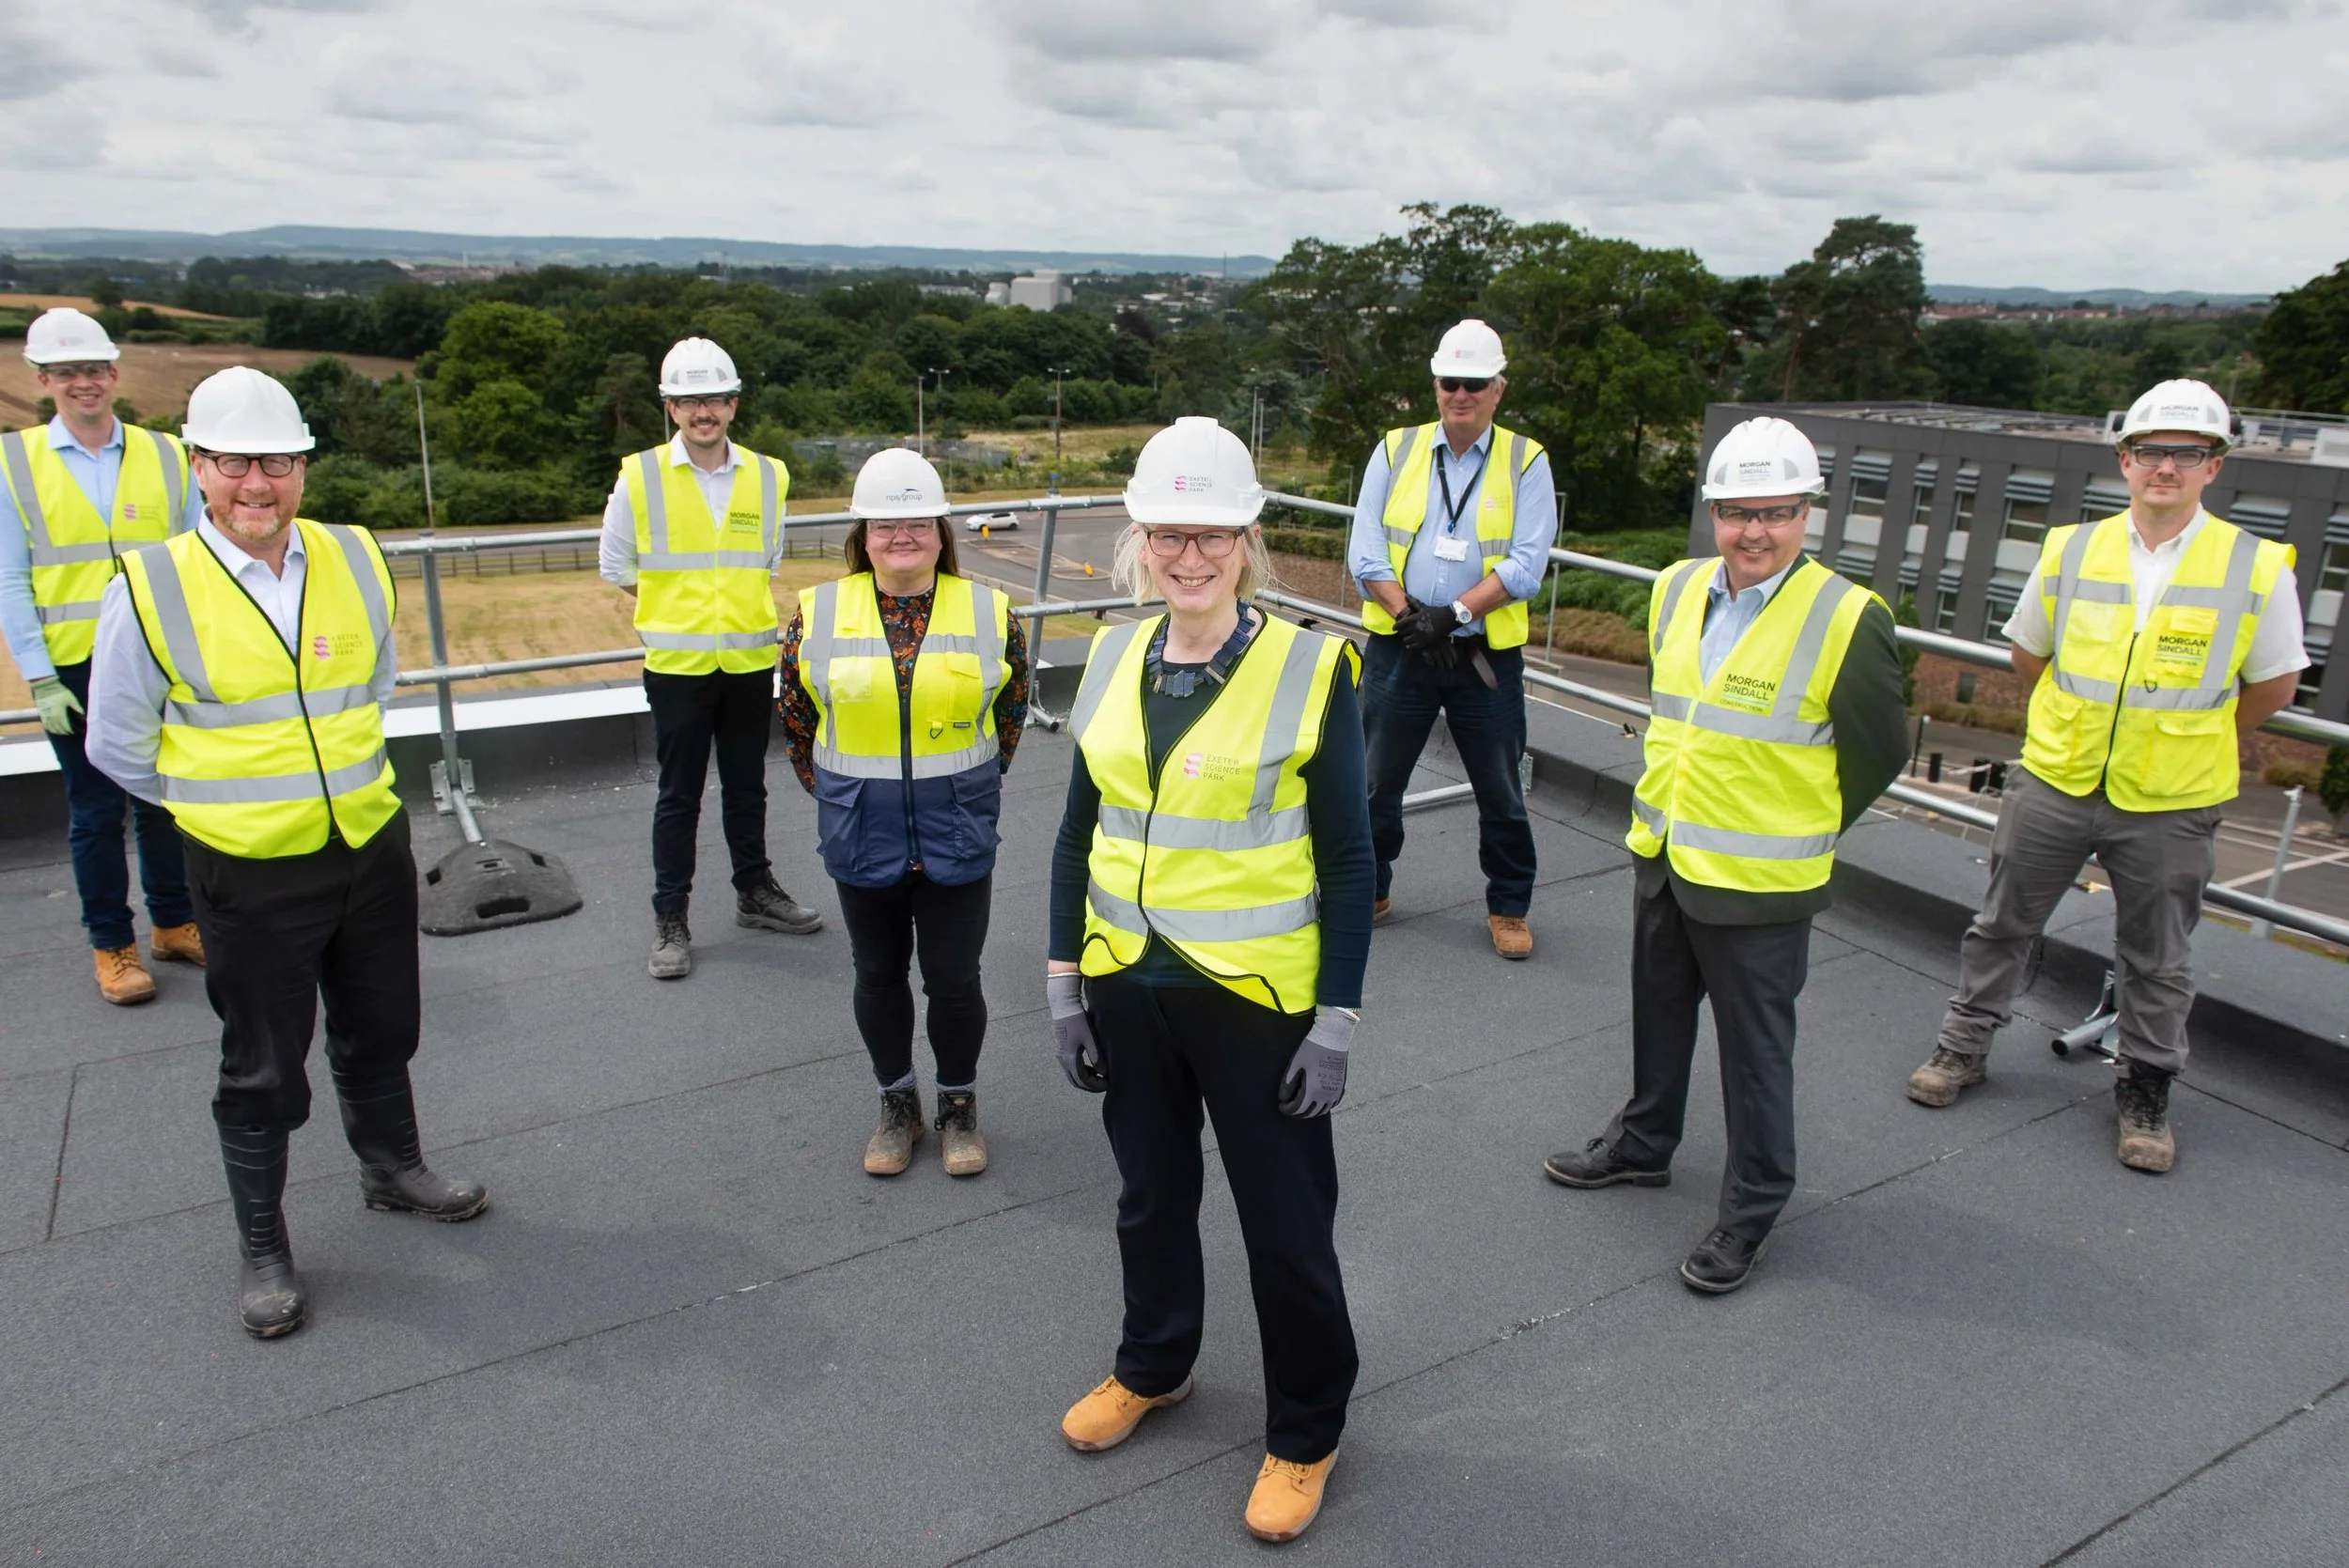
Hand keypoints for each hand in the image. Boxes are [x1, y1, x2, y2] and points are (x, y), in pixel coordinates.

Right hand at [31, 676, 81, 736]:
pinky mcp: (41, 713)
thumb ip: (77, 707)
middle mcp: (52, 717)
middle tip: (69, 732)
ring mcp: (45, 716)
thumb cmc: (60, 692)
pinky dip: (49, 728)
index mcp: (60, 714)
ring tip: (62, 732)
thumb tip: (84, 714)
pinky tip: (52, 729)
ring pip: (51, 728)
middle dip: (64, 732)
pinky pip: (45, 724)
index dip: (70, 731)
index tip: (74, 732)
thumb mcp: (71, 698)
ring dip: (57, 731)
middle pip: (59, 729)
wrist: (45, 686)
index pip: (65, 727)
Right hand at [1048, 972, 1106, 1092]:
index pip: (1082, 1080)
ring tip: (1099, 1077)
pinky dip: (1080, 1071)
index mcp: (1070, 1058)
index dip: (1095, 1085)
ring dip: (1085, 1078)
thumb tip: (1104, 1072)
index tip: (1108, 1085)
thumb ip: (1097, 1057)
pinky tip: (1091, 1067)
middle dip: (1090, 1086)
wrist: (1063, 1006)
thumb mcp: (1090, 1038)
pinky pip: (1070, 1067)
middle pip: (1075, 1081)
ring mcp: (1059, 1054)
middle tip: (1104, 1085)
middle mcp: (1062, 1059)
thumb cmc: (1078, 1020)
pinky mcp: (1060, 1049)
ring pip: (1072, 1075)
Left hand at [1279, 1007, 1353, 1118]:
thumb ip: (1288, 1083)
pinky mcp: (1341, 1085)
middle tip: (1289, 1108)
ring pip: (1322, 1110)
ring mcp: (1335, 1091)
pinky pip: (1333, 1103)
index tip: (1281, 1106)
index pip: (1298, 1109)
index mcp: (1313, 1090)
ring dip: (1311, 1111)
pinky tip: (1318, 1101)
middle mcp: (1326, 1095)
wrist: (1333, 1037)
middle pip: (1310, 1112)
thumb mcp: (1295, 1064)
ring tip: (1302, 1106)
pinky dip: (1324, 1106)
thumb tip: (1282, 1097)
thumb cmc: (1312, 1048)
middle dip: (1298, 1112)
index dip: (1287, 1110)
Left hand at [1393, 600, 1457, 666]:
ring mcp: (1421, 636)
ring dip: (1406, 639)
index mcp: (1414, 618)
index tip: (1394, 628)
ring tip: (1406, 638)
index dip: (1395, 627)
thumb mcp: (1423, 607)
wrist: (1448, 619)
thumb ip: (1413, 602)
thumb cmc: (1435, 612)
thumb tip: (1405, 596)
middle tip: (1402, 632)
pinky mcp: (1426, 642)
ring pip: (1407, 640)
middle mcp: (1416, 627)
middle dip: (1401, 632)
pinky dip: (1411, 645)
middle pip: (1402, 633)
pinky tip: (1411, 644)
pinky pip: (1414, 646)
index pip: (1399, 625)